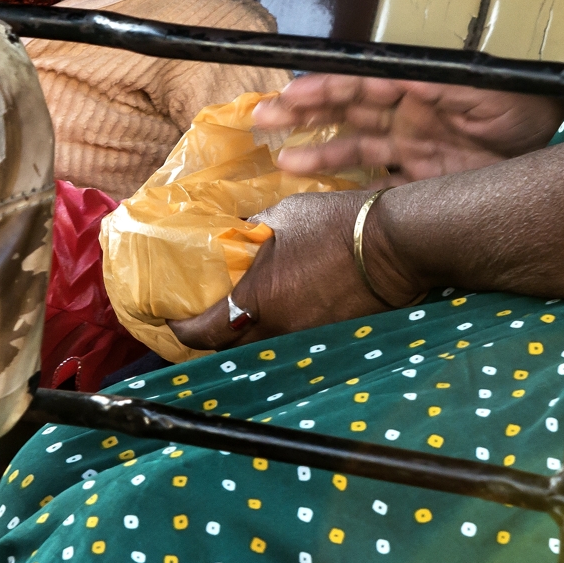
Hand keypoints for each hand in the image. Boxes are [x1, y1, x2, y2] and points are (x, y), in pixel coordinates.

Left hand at [165, 191, 420, 352]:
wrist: (394, 244)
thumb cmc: (335, 224)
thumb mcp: (284, 214)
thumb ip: (253, 228)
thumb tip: (238, 231)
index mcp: (258, 300)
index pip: (204, 333)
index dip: (180, 331)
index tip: (169, 320)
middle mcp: (279, 329)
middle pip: (230, 348)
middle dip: (210, 338)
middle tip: (199, 319)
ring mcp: (307, 337)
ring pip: (263, 347)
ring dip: (246, 335)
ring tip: (236, 315)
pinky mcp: (332, 337)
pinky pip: (294, 341)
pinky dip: (279, 331)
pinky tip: (281, 313)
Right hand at [254, 76, 563, 183]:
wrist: (553, 135)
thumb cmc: (521, 99)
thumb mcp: (478, 88)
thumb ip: (435, 85)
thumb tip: (396, 83)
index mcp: (415, 86)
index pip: (358, 84)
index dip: (323, 89)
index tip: (290, 95)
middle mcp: (407, 114)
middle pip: (347, 112)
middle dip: (305, 115)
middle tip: (265, 119)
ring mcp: (413, 146)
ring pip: (355, 147)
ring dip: (319, 153)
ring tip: (284, 163)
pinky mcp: (425, 178)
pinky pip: (381, 183)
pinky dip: (352, 188)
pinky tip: (324, 194)